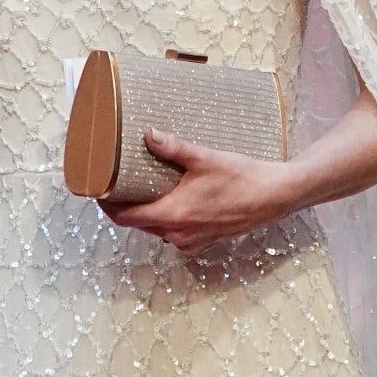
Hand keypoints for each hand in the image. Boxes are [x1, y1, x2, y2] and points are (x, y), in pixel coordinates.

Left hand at [100, 130, 298, 255]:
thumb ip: (173, 147)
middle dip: (124, 206)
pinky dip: (166, 218)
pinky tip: (171, 199)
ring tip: (141, 188)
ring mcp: (193, 241)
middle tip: (117, 184)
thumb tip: (149, 135)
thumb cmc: (245, 179)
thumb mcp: (205, 158)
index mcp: (174, 216)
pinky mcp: (205, 241)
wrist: (278, 195)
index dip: (106, 206)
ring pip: (156, 229)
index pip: (125, 218)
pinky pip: (175, 232)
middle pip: (138, 224)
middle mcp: (180, 234)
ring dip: (146, 212)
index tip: (97, 191)